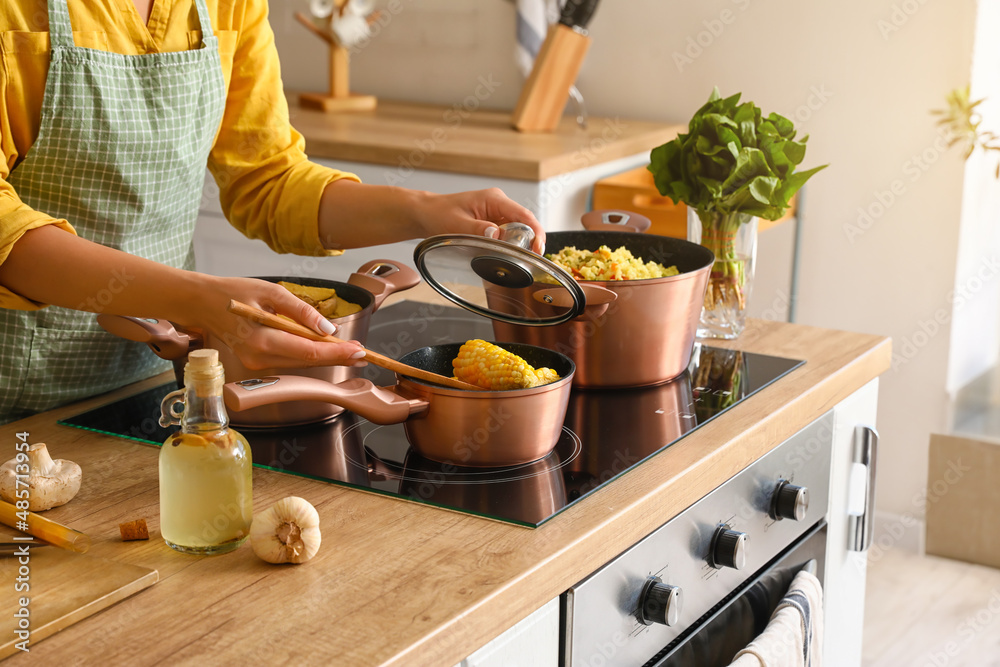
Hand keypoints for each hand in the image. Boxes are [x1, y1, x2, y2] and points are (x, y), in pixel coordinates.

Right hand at [184, 276, 368, 369]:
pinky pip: (290, 360)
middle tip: (362, 352)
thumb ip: (302, 312)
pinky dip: (309, 355)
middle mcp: (259, 357)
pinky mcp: (257, 362)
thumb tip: (328, 328)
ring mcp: (257, 363)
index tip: (358, 350)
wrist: (203, 303)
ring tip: (350, 350)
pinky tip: (325, 348)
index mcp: (262, 340)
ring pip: (301, 363)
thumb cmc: (233, 293)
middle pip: (308, 362)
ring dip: (326, 357)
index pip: (309, 351)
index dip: (337, 352)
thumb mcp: (271, 292)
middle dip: (337, 357)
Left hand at [412, 188, 545, 253]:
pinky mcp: (493, 223)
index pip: (523, 215)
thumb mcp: (456, 224)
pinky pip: (508, 235)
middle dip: (530, 241)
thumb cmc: (438, 214)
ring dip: (520, 244)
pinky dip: (510, 246)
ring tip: (519, 260)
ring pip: (518, 230)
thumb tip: (497, 234)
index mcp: (494, 199)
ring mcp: (497, 214)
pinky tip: (507, 255)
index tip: (538, 248)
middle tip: (529, 260)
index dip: (535, 232)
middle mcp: (499, 204)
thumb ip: (477, 229)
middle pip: (525, 223)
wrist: (427, 214)